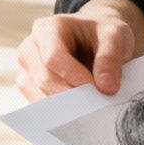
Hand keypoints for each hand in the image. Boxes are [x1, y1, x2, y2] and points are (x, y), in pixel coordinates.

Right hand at [14, 0, 143, 100]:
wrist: (97, 38)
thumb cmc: (103, 33)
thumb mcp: (115, 34)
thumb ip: (111, 57)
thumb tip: (105, 88)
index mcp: (48, 28)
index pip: (54, 57)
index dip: (73, 76)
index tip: (96, 90)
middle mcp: (31, 47)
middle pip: (43, 78)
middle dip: (70, 94)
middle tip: (95, 106)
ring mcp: (28, 68)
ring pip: (37, 93)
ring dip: (62, 106)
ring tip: (87, 111)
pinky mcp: (30, 85)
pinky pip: (37, 102)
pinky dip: (56, 112)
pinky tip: (76, 116)